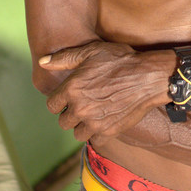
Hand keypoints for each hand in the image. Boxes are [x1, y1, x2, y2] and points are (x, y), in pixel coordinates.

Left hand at [40, 41, 173, 142]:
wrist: (148, 77)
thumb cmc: (120, 61)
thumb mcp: (92, 51)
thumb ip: (64, 58)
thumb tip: (42, 62)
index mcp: (72, 89)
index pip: (51, 105)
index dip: (59, 100)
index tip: (69, 96)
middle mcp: (79, 108)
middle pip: (63, 121)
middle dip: (70, 113)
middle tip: (83, 103)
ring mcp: (94, 122)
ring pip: (77, 133)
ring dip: (83, 124)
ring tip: (93, 112)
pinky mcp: (108, 131)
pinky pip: (95, 138)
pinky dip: (98, 131)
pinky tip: (106, 118)